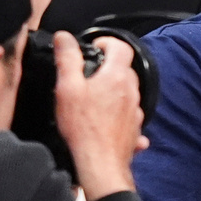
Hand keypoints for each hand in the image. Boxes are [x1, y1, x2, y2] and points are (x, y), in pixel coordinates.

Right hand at [54, 31, 144, 200]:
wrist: (100, 162)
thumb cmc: (83, 127)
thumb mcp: (68, 88)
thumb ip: (68, 60)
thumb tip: (64, 38)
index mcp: (117, 77)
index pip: (122, 47)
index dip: (108, 41)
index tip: (95, 45)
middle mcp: (132, 91)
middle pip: (125, 69)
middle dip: (108, 67)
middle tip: (88, 73)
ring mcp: (136, 110)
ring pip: (127, 91)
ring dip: (113, 90)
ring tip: (93, 98)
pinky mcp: (135, 127)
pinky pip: (128, 114)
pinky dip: (118, 112)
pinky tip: (105, 120)